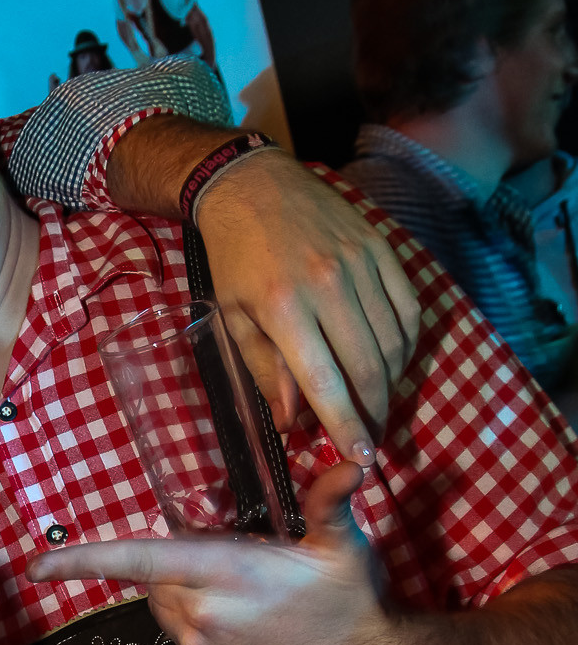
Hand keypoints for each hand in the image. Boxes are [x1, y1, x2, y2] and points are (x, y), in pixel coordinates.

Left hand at [28, 463, 410, 644]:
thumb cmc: (355, 607)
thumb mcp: (344, 545)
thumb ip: (330, 500)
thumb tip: (351, 462)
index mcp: (230, 572)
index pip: (141, 560)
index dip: (82, 561)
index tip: (37, 566)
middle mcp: (205, 616)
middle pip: (158, 580)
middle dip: (182, 569)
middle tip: (239, 573)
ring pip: (170, 616)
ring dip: (193, 605)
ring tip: (252, 611)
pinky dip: (205, 641)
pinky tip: (251, 644)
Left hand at [195, 151, 419, 461]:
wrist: (254, 185)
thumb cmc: (236, 259)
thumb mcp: (236, 319)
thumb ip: (267, 373)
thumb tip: (293, 423)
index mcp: (285, 307)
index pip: (326, 382)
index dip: (346, 425)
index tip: (362, 458)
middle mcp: (330, 285)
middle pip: (369, 368)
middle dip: (373, 414)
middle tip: (370, 441)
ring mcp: (362, 264)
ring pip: (394, 343)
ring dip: (391, 385)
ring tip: (378, 410)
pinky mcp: (383, 248)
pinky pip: (409, 310)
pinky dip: (406, 346)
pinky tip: (391, 365)